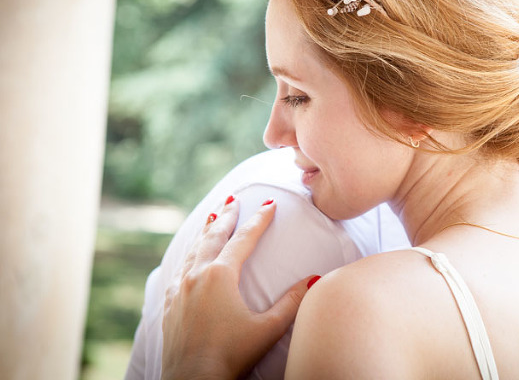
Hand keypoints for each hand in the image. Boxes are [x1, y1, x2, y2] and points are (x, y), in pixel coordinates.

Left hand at [161, 197, 316, 379]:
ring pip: (194, 250)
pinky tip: (191, 258)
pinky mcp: (169, 305)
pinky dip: (189, 256)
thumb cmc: (232, 355)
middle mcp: (196, 276)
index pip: (244, 239)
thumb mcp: (268, 328)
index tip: (270, 203)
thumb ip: (291, 302)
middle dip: (227, 215)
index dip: (259, 219)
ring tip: (212, 217)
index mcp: (220, 276)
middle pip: (213, 236)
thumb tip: (314, 279)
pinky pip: (179, 270)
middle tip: (234, 199)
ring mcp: (179, 289)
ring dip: (206, 231)